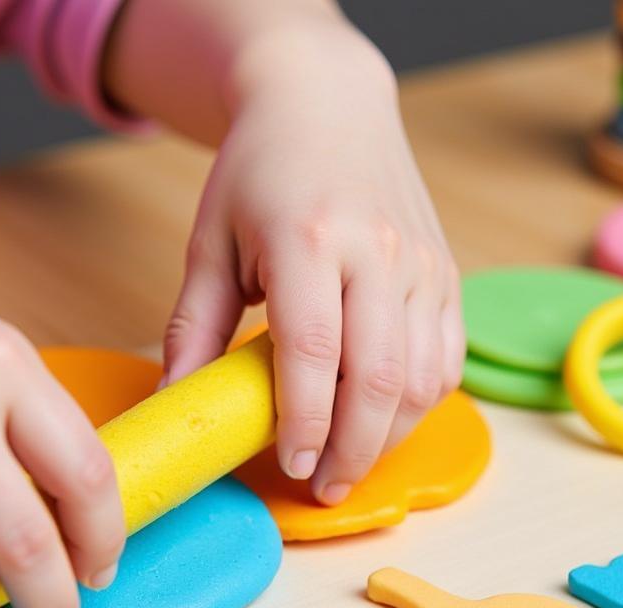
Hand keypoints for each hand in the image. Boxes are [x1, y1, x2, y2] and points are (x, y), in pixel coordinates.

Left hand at [162, 28, 462, 503]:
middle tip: (324, 488)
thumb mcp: (210, 241)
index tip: (289, 467)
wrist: (328, 105)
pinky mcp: (446, 274)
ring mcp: (421, 263)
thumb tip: (175, 403)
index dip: (304, 422)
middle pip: (379, 376)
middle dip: (354, 450)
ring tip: (351, 465)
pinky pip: (447, 359)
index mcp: (309, 237)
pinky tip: (385, 423)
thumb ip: (192, 327)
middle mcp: (378, 250)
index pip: (313, 351)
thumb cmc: (260, 173)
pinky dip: (420, 405)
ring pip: (422, 378)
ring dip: (389, 437)